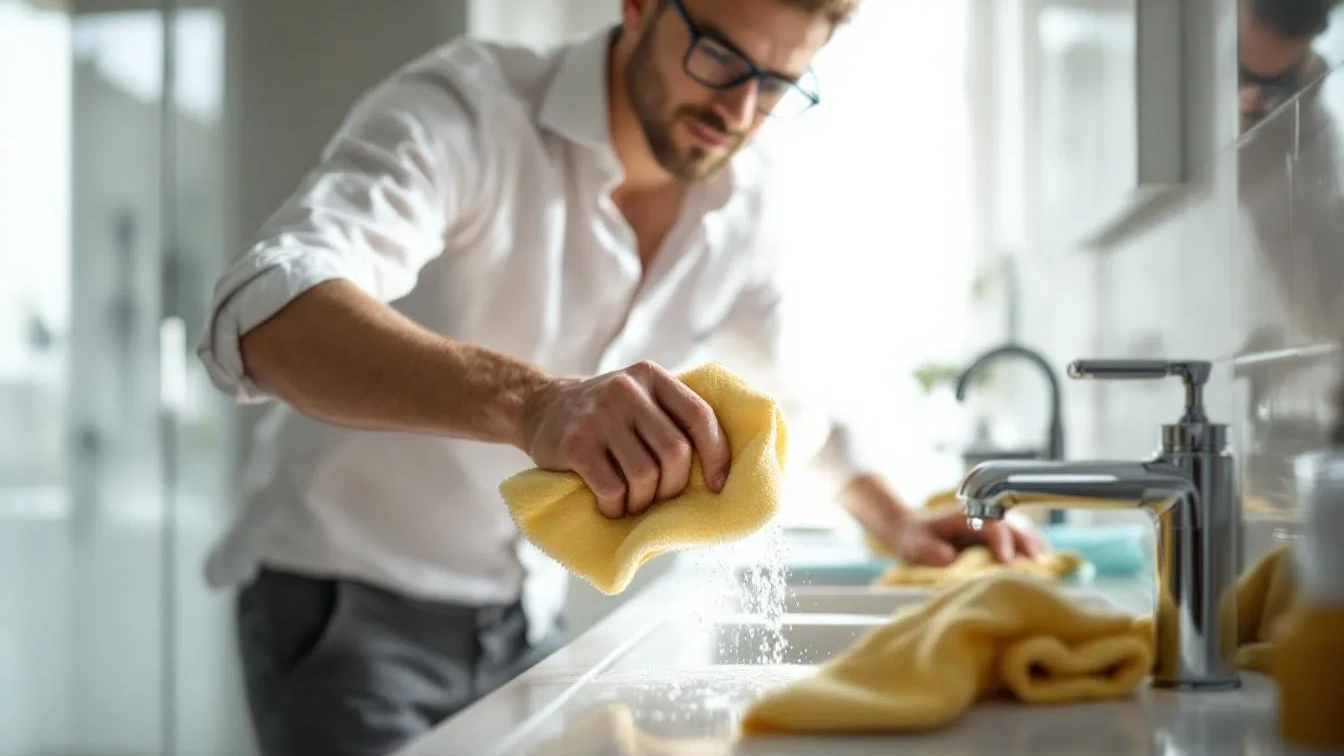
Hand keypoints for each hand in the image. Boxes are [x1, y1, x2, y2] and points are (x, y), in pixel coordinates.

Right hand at [519, 361, 730, 518]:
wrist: (539, 406)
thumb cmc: (604, 415)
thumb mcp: (639, 397)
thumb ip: (671, 416)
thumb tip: (720, 470)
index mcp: (652, 376)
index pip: (700, 416)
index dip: (716, 455)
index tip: (716, 485)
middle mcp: (627, 390)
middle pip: (675, 452)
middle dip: (673, 486)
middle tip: (659, 496)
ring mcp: (599, 416)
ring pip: (645, 475)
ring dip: (643, 501)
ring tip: (632, 502)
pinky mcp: (575, 444)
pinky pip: (612, 489)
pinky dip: (616, 507)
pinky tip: (610, 505)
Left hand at [888, 504, 1045, 566]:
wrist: (910, 530)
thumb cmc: (914, 537)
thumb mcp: (914, 544)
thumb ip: (929, 549)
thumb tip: (948, 557)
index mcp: (965, 515)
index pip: (991, 526)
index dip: (1002, 543)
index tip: (1008, 562)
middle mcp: (980, 517)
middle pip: (1011, 526)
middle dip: (1027, 544)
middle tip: (1039, 564)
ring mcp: (988, 526)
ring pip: (1018, 532)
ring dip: (1032, 546)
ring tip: (1047, 564)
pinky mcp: (992, 538)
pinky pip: (1016, 540)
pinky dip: (1029, 550)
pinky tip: (1041, 564)